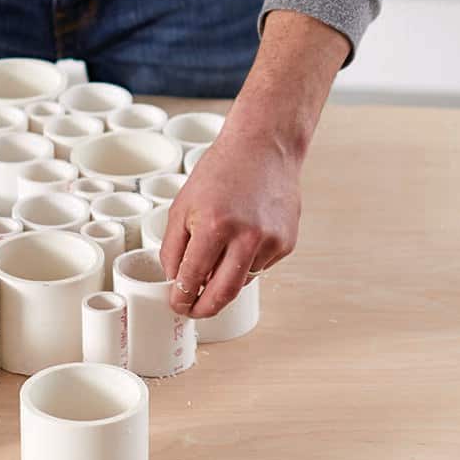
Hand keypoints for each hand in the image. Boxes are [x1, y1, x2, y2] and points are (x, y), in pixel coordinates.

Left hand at [158, 9, 347, 315]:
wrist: (264, 148)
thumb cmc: (219, 172)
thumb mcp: (182, 205)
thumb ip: (173, 247)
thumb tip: (173, 280)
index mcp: (214, 226)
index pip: (192, 279)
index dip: (181, 298)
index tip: (177, 305)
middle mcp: (246, 237)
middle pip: (223, 294)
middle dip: (204, 308)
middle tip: (193, 311)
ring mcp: (270, 242)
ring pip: (242, 280)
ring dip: (225, 279)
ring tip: (218, 253)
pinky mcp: (286, 243)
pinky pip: (260, 266)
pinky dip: (246, 262)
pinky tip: (243, 236)